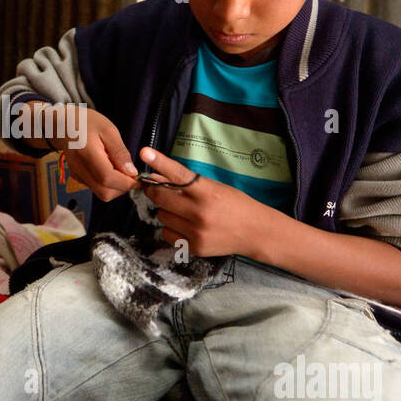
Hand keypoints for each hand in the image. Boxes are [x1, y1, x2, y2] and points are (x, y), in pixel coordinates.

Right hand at [46, 106, 138, 201]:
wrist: (64, 124)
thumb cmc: (86, 123)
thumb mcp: (109, 130)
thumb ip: (120, 152)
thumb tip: (131, 172)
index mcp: (87, 153)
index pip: (108, 178)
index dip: (126, 182)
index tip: (137, 176)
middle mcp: (79, 168)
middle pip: (105, 192)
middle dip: (122, 187)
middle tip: (130, 173)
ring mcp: (77, 175)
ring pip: (102, 193)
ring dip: (116, 186)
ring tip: (119, 167)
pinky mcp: (78, 177)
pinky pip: (97, 187)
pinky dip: (108, 183)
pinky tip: (109, 167)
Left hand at [138, 146, 282, 257]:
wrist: (256, 232)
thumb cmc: (235, 205)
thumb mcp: (215, 188)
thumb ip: (187, 184)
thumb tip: (156, 177)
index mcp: (207, 192)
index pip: (178, 175)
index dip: (159, 162)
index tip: (145, 152)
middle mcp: (200, 213)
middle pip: (161, 197)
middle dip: (155, 190)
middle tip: (155, 187)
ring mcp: (196, 232)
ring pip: (162, 216)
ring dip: (167, 210)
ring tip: (183, 210)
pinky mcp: (194, 247)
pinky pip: (167, 234)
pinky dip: (172, 228)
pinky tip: (186, 225)